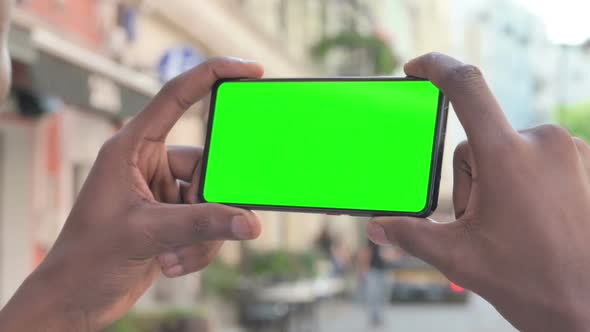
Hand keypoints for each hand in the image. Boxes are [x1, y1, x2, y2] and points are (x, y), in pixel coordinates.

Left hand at [0, 57, 263, 330]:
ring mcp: (164, 192)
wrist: (75, 300)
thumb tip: (250, 222)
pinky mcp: (173, 217)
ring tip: (173, 256)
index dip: (214, 75)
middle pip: (209, 163)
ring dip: (203, 235)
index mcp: (132, 147)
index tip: (252, 70)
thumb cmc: (87, 259)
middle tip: (214, 222)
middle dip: (212, 202)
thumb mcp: (145, 233)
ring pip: (212, 200)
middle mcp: (150, 164)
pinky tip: (172, 263)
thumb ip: (201, 225)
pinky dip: (200, 247)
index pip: (176, 96)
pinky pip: (208, 223)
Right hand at [367, 53, 589, 330]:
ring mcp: (570, 152)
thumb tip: (375, 227)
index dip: (435, 67)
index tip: (415, 68)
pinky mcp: (585, 163)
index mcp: (506, 156)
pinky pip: (537, 158)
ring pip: (508, 152)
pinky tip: (531, 219)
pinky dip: (523, 182)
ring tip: (510, 227)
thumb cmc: (530, 282)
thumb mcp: (457, 256)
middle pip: (480, 143)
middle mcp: (543, 142)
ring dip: (497, 183)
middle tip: (482, 223)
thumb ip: (409, 234)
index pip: (466, 87)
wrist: (589, 310)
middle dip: (470, 182)